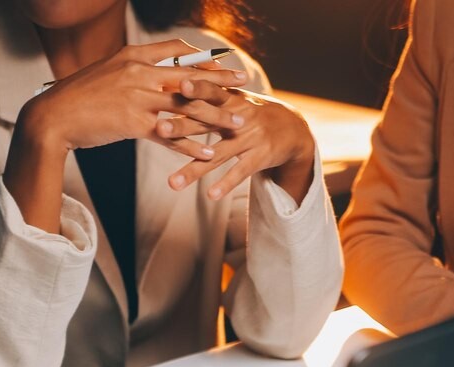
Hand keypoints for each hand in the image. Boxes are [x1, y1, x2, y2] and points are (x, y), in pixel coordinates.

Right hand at [5, 39, 246, 233]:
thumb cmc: (76, 98)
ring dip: (216, 116)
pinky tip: (210, 154)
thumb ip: (130, 72)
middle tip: (245, 86)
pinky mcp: (134, 124)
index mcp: (133, 56)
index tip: (223, 63)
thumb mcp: (105, 74)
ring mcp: (138, 98)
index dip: (203, 58)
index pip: (177, 51)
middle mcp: (140, 73)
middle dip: (222, 82)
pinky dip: (193, 146)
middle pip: (191, 77)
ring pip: (188, 107)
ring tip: (239, 125)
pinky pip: (172, 136)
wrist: (52, 117)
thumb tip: (146, 74)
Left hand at [159, 79, 316, 204]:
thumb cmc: (252, 114)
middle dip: (183, 125)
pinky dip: (225, 184)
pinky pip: (240, 172)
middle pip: (207, 122)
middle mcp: (239, 117)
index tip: (178, 85)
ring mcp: (250, 138)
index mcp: (231, 100)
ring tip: (172, 183)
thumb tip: (171, 84)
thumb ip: (208, 96)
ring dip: (193, 169)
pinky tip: (210, 196)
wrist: (293, 129)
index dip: (196, 88)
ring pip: (217, 155)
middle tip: (160, 128)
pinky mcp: (260, 157)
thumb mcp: (235, 99)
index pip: (211, 92)